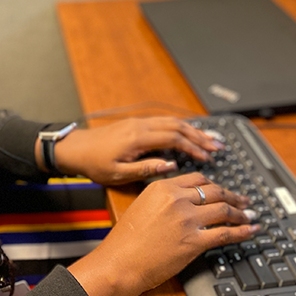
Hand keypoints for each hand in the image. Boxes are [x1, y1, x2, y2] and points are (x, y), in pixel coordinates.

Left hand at [50, 116, 223, 184]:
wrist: (76, 148)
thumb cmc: (95, 164)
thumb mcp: (118, 174)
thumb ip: (146, 169)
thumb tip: (171, 166)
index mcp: (138, 138)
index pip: (173, 138)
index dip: (193, 147)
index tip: (208, 157)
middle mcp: (140, 125)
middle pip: (176, 126)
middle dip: (199, 136)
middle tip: (218, 146)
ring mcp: (138, 122)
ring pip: (171, 121)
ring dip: (192, 129)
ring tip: (210, 138)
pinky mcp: (136, 123)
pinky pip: (163, 121)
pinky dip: (179, 126)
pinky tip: (188, 131)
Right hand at [68, 172, 258, 295]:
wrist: (121, 261)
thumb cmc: (127, 238)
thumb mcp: (143, 204)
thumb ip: (164, 198)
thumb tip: (184, 200)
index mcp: (162, 187)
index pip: (197, 179)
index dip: (213, 184)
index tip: (221, 189)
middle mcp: (176, 199)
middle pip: (214, 191)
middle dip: (232, 195)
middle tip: (243, 200)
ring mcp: (187, 220)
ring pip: (223, 209)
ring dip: (240, 212)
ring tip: (249, 215)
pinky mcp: (194, 241)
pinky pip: (225, 233)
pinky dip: (242, 231)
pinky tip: (249, 230)